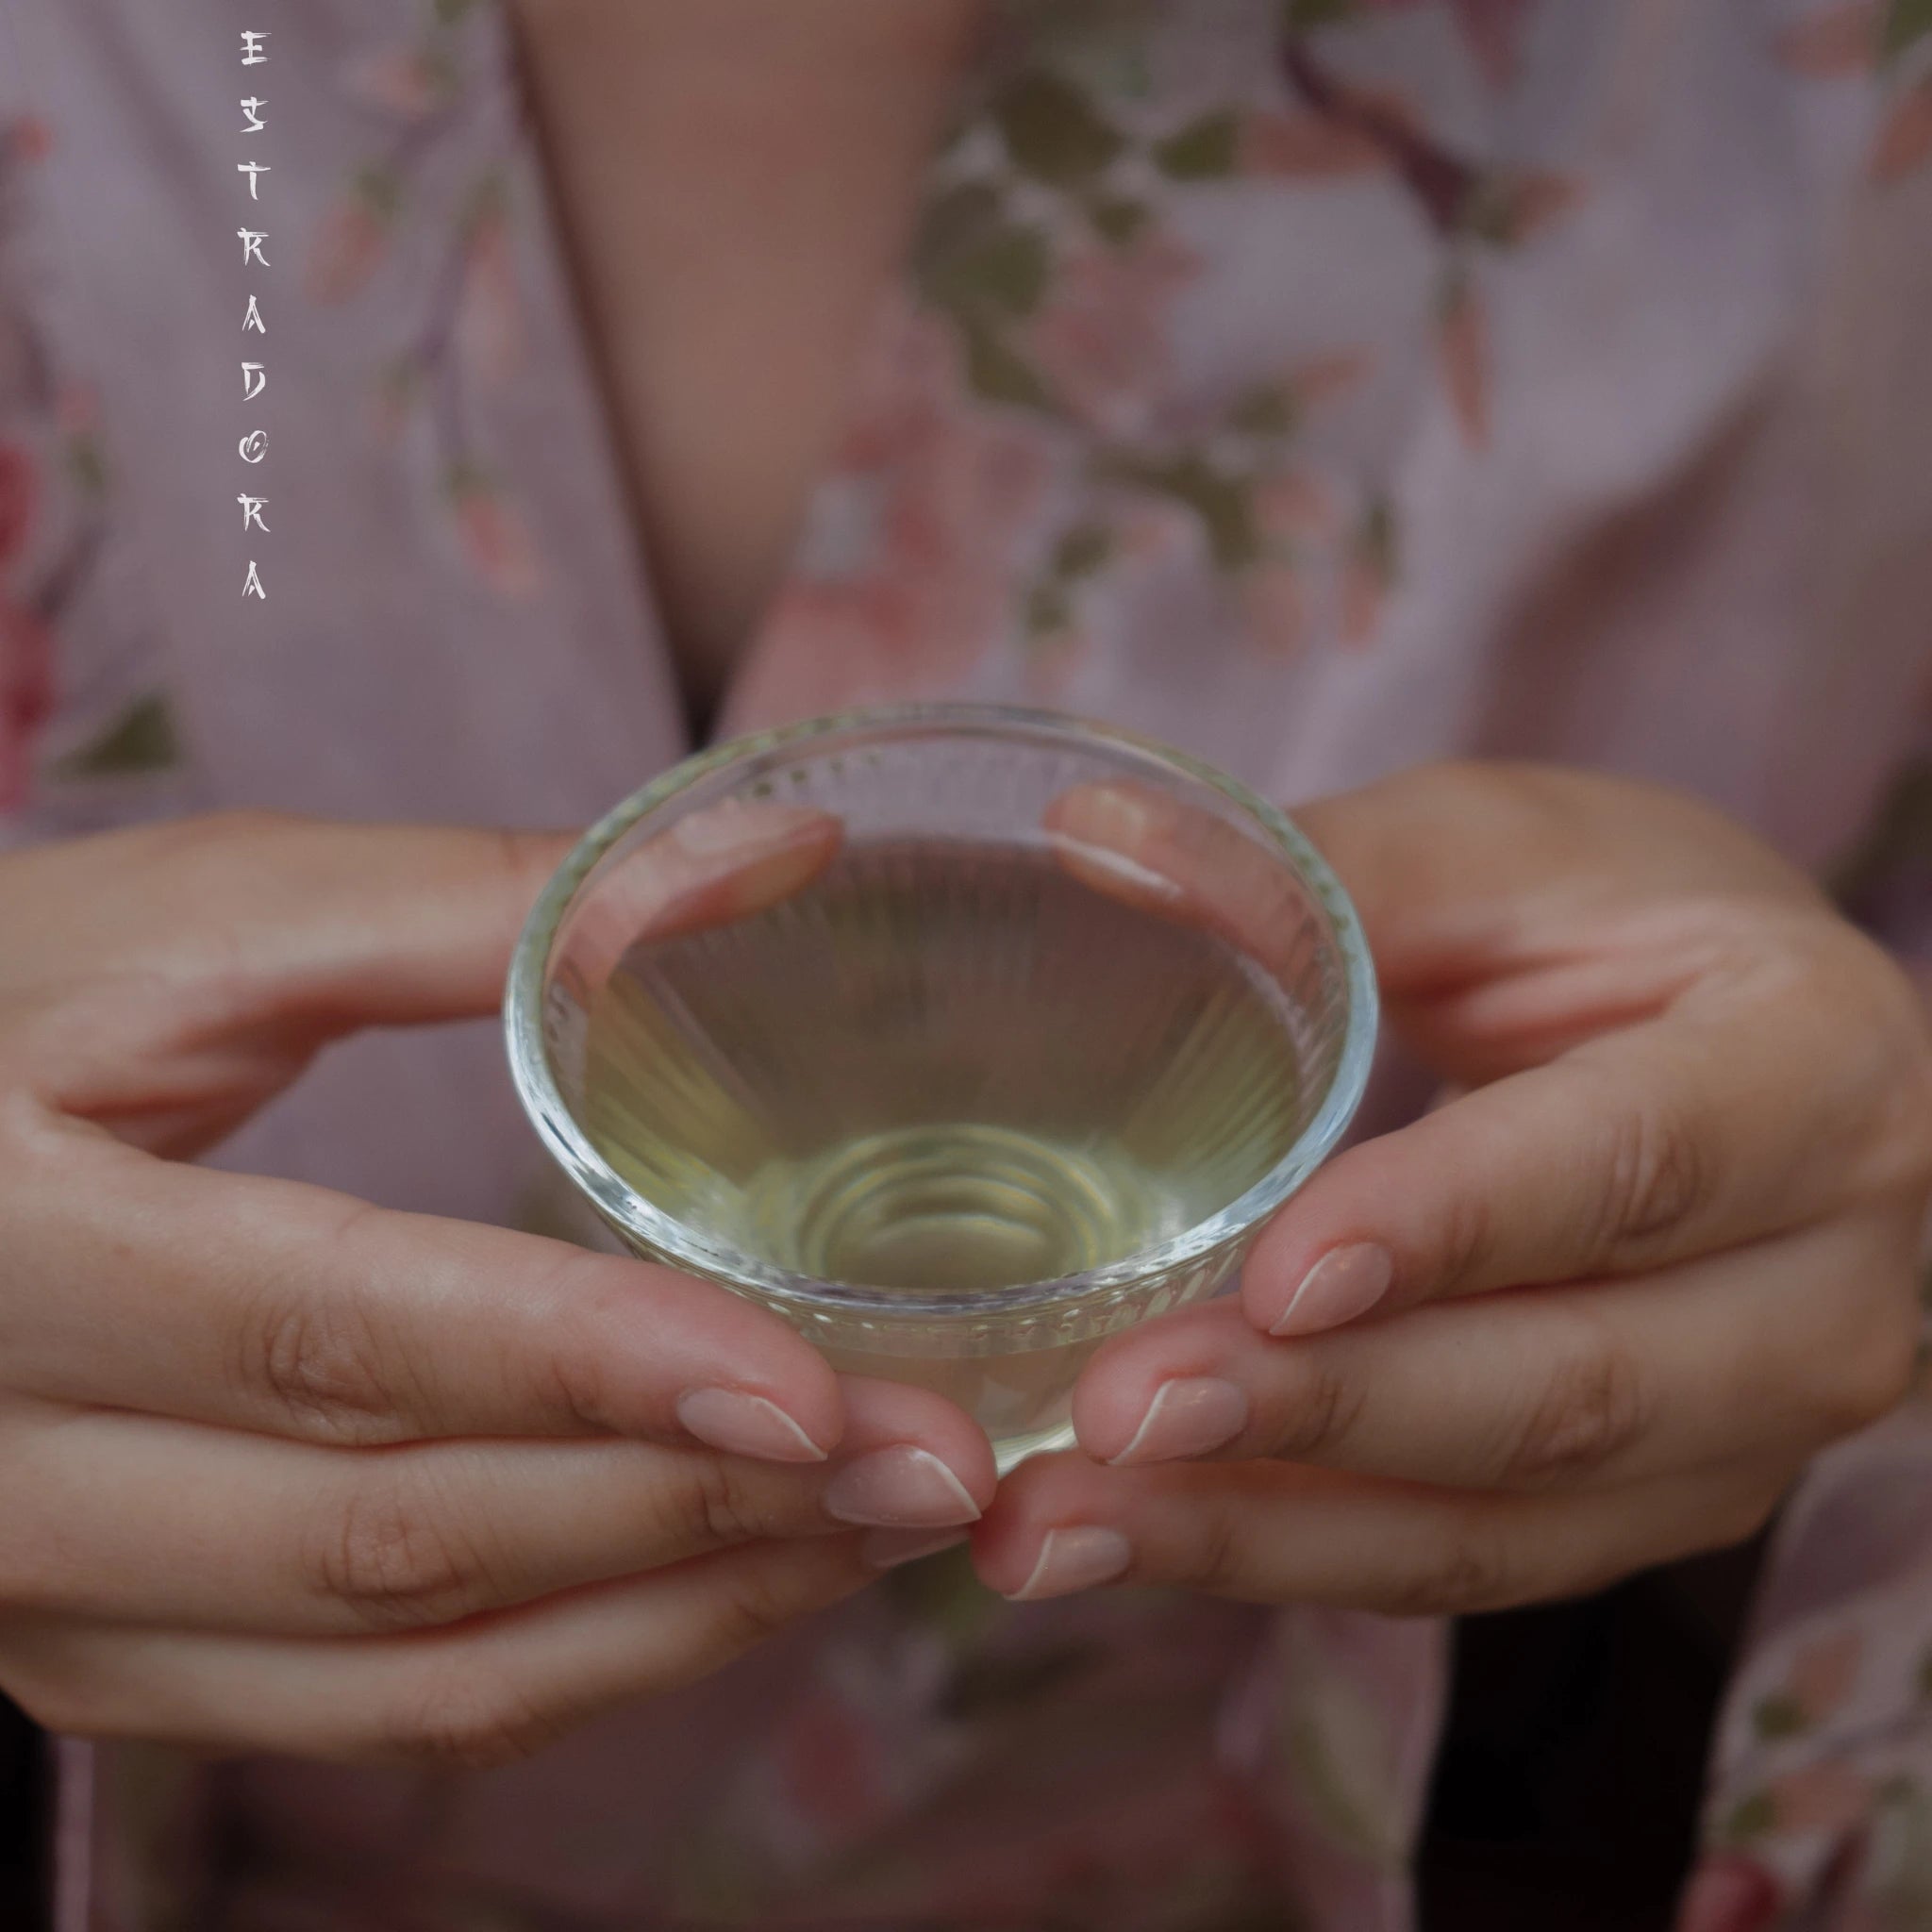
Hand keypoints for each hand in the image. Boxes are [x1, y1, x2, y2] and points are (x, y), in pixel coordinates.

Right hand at [0, 809, 991, 1763]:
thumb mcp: (194, 922)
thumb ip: (477, 900)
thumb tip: (770, 857)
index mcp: (10, 1246)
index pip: (329, 1335)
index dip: (584, 1368)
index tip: (819, 1383)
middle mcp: (9, 1477)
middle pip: (396, 1535)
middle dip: (690, 1509)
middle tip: (934, 1460)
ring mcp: (55, 1608)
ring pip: (406, 1666)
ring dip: (673, 1607)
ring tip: (884, 1523)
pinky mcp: (114, 1663)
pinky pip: (375, 1718)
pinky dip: (582, 1664)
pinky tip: (738, 1581)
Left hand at [976, 764, 1931, 1609]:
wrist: (1744, 1052)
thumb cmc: (1618, 924)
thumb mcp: (1499, 849)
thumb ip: (1319, 868)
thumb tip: (1087, 840)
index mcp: (1813, 1071)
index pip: (1636, 1162)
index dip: (1456, 1223)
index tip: (1275, 1271)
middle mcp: (1822, 1282)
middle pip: (1573, 1387)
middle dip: (1327, 1411)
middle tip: (1116, 1410)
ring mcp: (1748, 1425)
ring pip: (1509, 1525)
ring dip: (1266, 1535)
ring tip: (1059, 1525)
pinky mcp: (1656, 1504)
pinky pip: (1466, 1564)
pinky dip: (1288, 1557)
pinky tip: (1133, 1536)